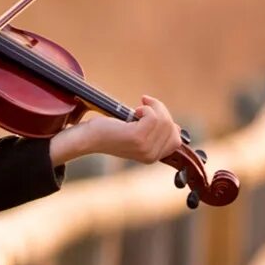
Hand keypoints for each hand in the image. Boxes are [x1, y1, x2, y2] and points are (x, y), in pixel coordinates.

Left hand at [63, 94, 179, 163]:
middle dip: (160, 111)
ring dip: (152, 107)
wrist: (88, 138)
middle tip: (142, 107)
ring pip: (164, 120)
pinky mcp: (137, 138)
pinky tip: (133, 111)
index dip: (167, 122)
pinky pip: (154, 117)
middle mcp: (151, 156)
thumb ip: (156, 133)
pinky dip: (146, 108)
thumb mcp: (138, 134)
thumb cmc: (110, 132)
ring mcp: (145, 148)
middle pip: (171, 126)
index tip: (150, 113)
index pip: (176, 139)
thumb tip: (177, 127)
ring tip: (137, 109)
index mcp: (153, 158)